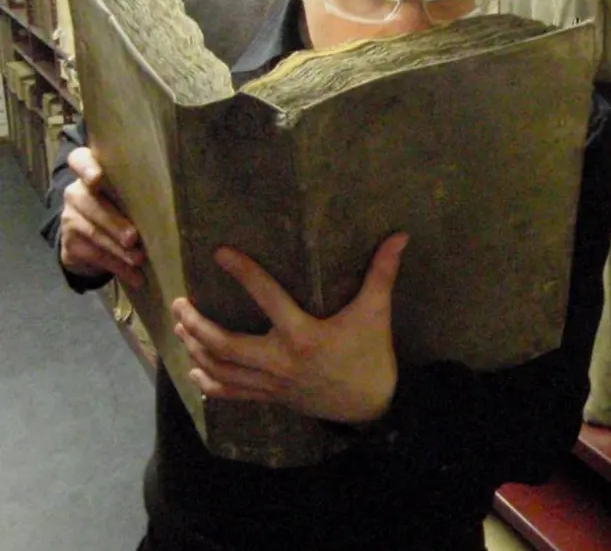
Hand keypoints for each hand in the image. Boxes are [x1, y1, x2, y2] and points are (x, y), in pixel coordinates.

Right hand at [59, 147, 144, 287]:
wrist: (90, 237)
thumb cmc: (123, 207)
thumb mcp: (130, 196)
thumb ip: (143, 192)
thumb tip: (182, 206)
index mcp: (90, 172)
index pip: (79, 160)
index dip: (85, 167)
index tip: (97, 178)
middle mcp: (75, 192)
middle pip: (90, 203)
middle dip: (113, 222)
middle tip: (133, 238)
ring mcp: (69, 217)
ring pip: (93, 232)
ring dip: (118, 250)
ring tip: (139, 260)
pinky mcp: (70, 243)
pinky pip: (94, 255)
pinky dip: (117, 266)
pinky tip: (135, 276)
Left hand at [171, 233, 409, 424]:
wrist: (372, 405)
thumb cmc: (372, 355)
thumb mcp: (376, 313)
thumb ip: (382, 273)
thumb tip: (399, 236)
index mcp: (303, 335)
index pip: (267, 297)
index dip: (243, 272)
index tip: (220, 253)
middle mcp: (280, 361)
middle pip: (224, 343)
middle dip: (196, 323)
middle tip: (180, 302)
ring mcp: (272, 383)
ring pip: (221, 368)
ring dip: (195, 348)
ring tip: (180, 327)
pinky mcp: (271, 398)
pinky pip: (231, 393)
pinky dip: (208, 383)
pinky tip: (193, 371)